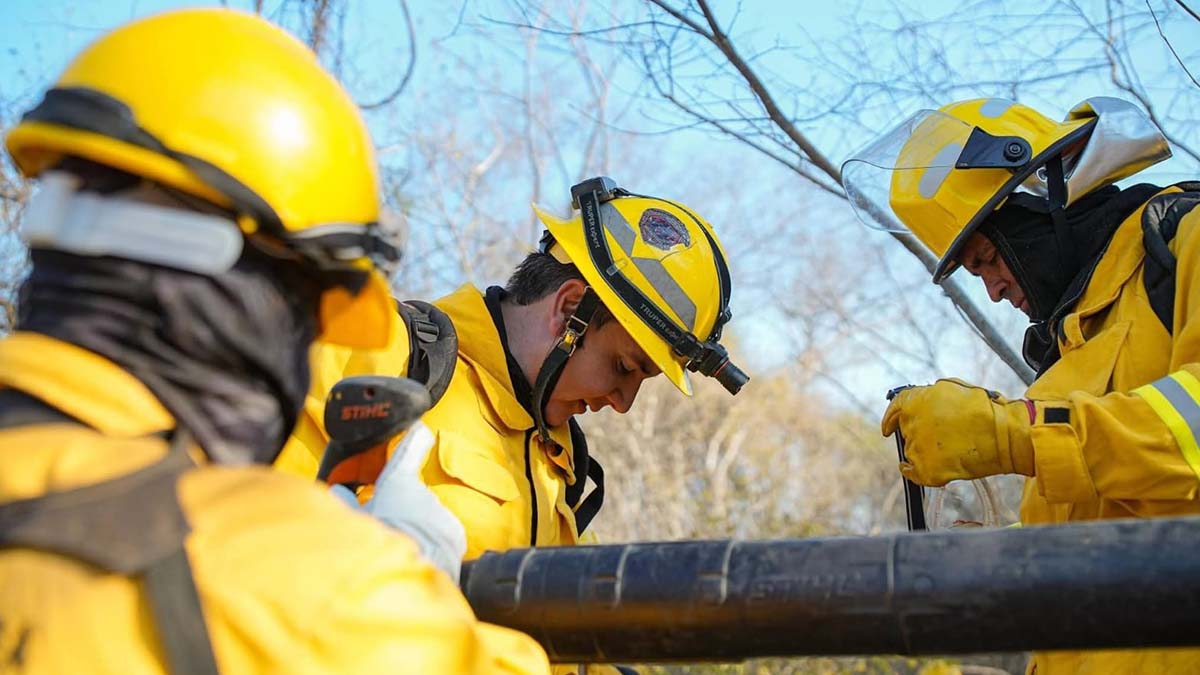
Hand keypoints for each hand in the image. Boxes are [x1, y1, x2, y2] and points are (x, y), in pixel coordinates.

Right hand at [332, 421, 466, 579]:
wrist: (406, 584)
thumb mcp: (351, 525)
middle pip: (410, 498)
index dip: (413, 438)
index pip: (408, 452)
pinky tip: (417, 561)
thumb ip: (344, 505)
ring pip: (425, 520)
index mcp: (398, 485)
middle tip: (384, 532)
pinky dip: (430, 547)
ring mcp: (442, 514)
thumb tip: (337, 492)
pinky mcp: (455, 536)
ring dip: (414, 531)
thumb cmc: (374, 549)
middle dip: (400, 511)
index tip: (421, 429)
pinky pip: (440, 537)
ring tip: (398, 553)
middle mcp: (424, 494)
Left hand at [881, 378, 1035, 485]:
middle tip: (943, 436)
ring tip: (952, 449)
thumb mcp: (953, 389)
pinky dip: (914, 472)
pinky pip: (913, 473)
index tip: (887, 427)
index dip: (890, 418)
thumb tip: (921, 402)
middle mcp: (912, 424)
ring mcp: (918, 448)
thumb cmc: (985, 410)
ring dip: (924, 450)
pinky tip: (923, 470)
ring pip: (913, 451)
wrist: (1004, 435)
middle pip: (907, 431)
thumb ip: (929, 395)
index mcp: (915, 402)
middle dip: (920, 433)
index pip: (895, 408)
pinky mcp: (926, 470)